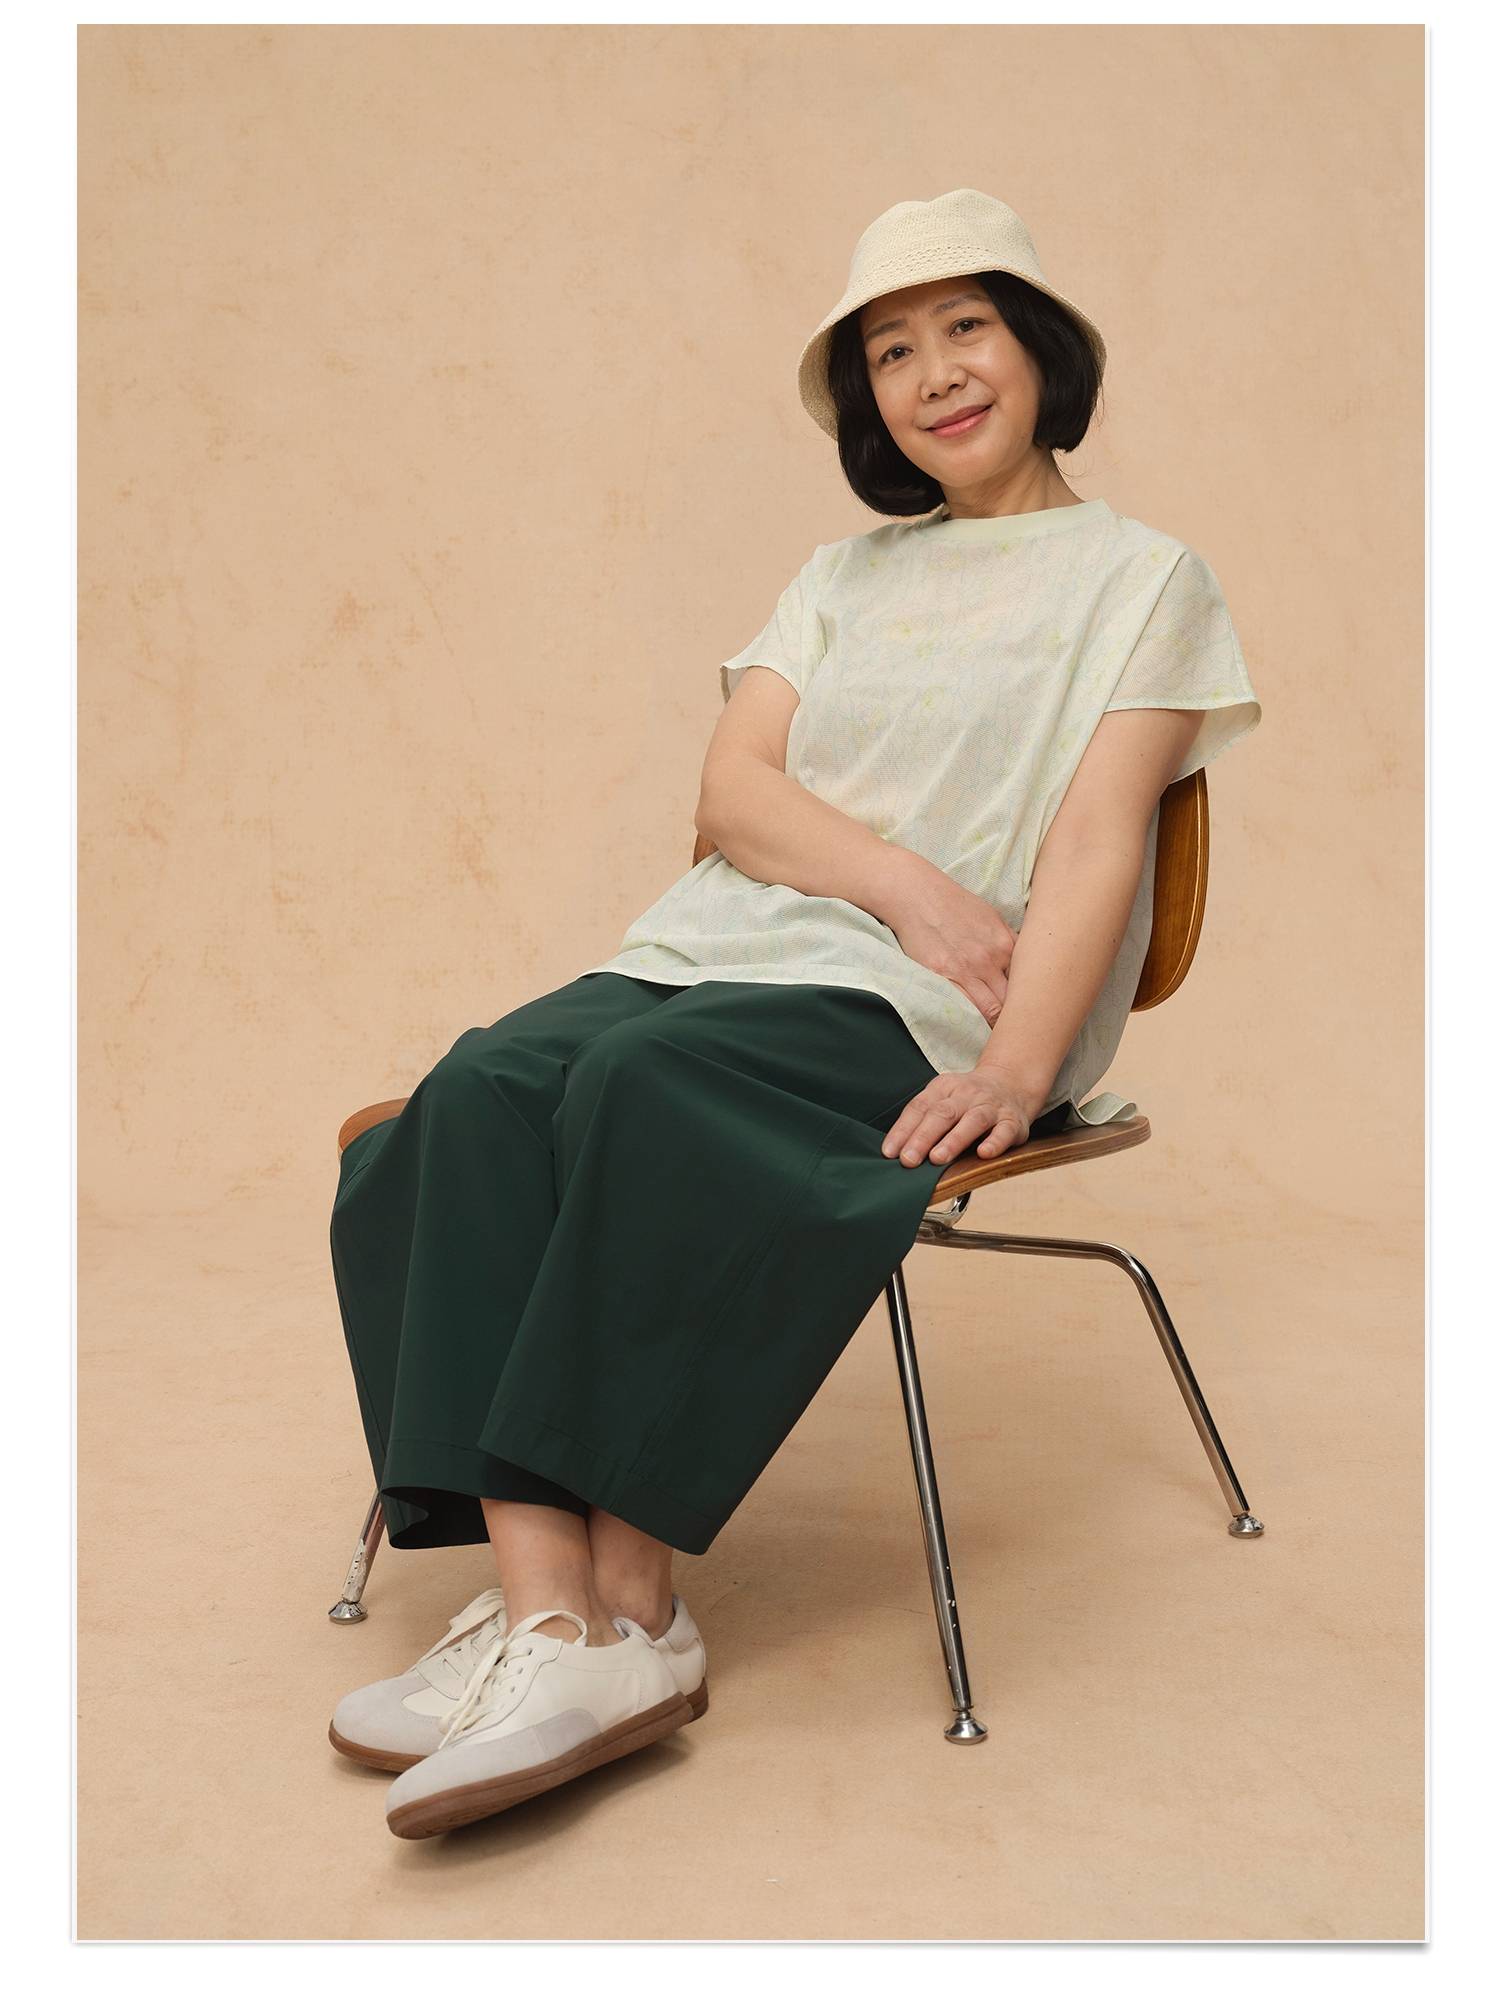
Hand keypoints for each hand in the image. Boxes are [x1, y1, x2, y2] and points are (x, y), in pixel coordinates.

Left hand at [880, 1068, 1038, 1168]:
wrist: (1010, 1084)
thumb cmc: (968, 1100)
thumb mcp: (943, 1099)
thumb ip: (923, 1121)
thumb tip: (897, 1152)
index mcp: (944, 1087)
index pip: (920, 1107)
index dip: (903, 1130)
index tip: (889, 1152)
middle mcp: (967, 1094)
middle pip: (943, 1113)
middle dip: (923, 1137)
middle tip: (908, 1159)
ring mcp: (991, 1106)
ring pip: (972, 1121)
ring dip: (954, 1140)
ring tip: (937, 1158)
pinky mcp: (1012, 1121)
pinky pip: (1005, 1131)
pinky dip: (995, 1142)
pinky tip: (983, 1153)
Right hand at [882, 864, 1017, 1025]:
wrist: (918, 896)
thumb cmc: (953, 904)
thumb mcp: (991, 917)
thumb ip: (1008, 942)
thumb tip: (1022, 963)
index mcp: (1006, 945)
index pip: (1028, 982)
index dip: (1032, 999)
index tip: (1032, 1011)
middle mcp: (990, 960)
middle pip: (1013, 1000)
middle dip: (1018, 1017)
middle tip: (1021, 1031)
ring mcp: (966, 971)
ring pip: (991, 1010)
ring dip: (997, 1024)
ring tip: (1000, 1037)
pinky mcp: (942, 978)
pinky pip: (963, 1007)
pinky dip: (971, 1019)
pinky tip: (974, 1027)